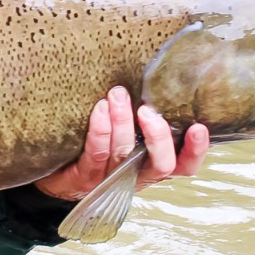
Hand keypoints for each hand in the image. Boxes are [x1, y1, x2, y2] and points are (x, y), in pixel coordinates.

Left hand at [36, 85, 209, 201]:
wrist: (56, 172)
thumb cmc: (97, 145)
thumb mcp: (126, 133)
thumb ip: (143, 116)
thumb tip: (160, 75)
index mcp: (151, 167)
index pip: (184, 166)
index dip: (195, 150)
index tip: (198, 127)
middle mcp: (135, 176)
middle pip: (161, 165)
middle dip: (158, 136)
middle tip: (149, 111)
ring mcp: (110, 179)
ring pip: (125, 153)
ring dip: (123, 122)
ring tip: (118, 95)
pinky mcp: (84, 177)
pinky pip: (95, 153)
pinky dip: (100, 129)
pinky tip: (100, 109)